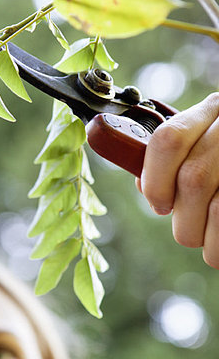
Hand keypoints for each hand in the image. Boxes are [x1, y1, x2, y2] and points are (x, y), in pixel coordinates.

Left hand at [137, 92, 218, 268]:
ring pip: (217, 207)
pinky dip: (217, 246)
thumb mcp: (200, 145)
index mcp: (211, 112)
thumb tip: (146, 185)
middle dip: (182, 217)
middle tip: (186, 226)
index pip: (169, 141)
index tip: (159, 204)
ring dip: (201, 234)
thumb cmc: (218, 163)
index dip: (155, 181)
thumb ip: (171, 161)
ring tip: (205, 234)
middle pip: (194, 179)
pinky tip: (217, 239)